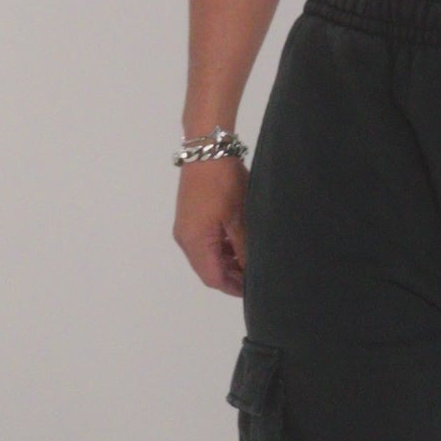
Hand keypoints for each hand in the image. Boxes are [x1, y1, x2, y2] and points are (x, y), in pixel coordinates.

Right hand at [172, 157, 247, 295]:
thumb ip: (243, 248)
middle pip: (208, 270)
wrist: (208, 150)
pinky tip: (238, 244)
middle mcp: (185, 239)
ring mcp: (186, 228)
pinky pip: (204, 243)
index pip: (213, 278)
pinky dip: (221, 249)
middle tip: (255, 275)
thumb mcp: (239, 219)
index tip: (253, 289)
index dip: (233, 287)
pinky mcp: (190, 218)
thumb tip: (250, 271)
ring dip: (227, 262)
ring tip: (250, 260)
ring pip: (206, 257)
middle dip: (231, 277)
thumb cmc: (224, 184)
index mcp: (195, 242)